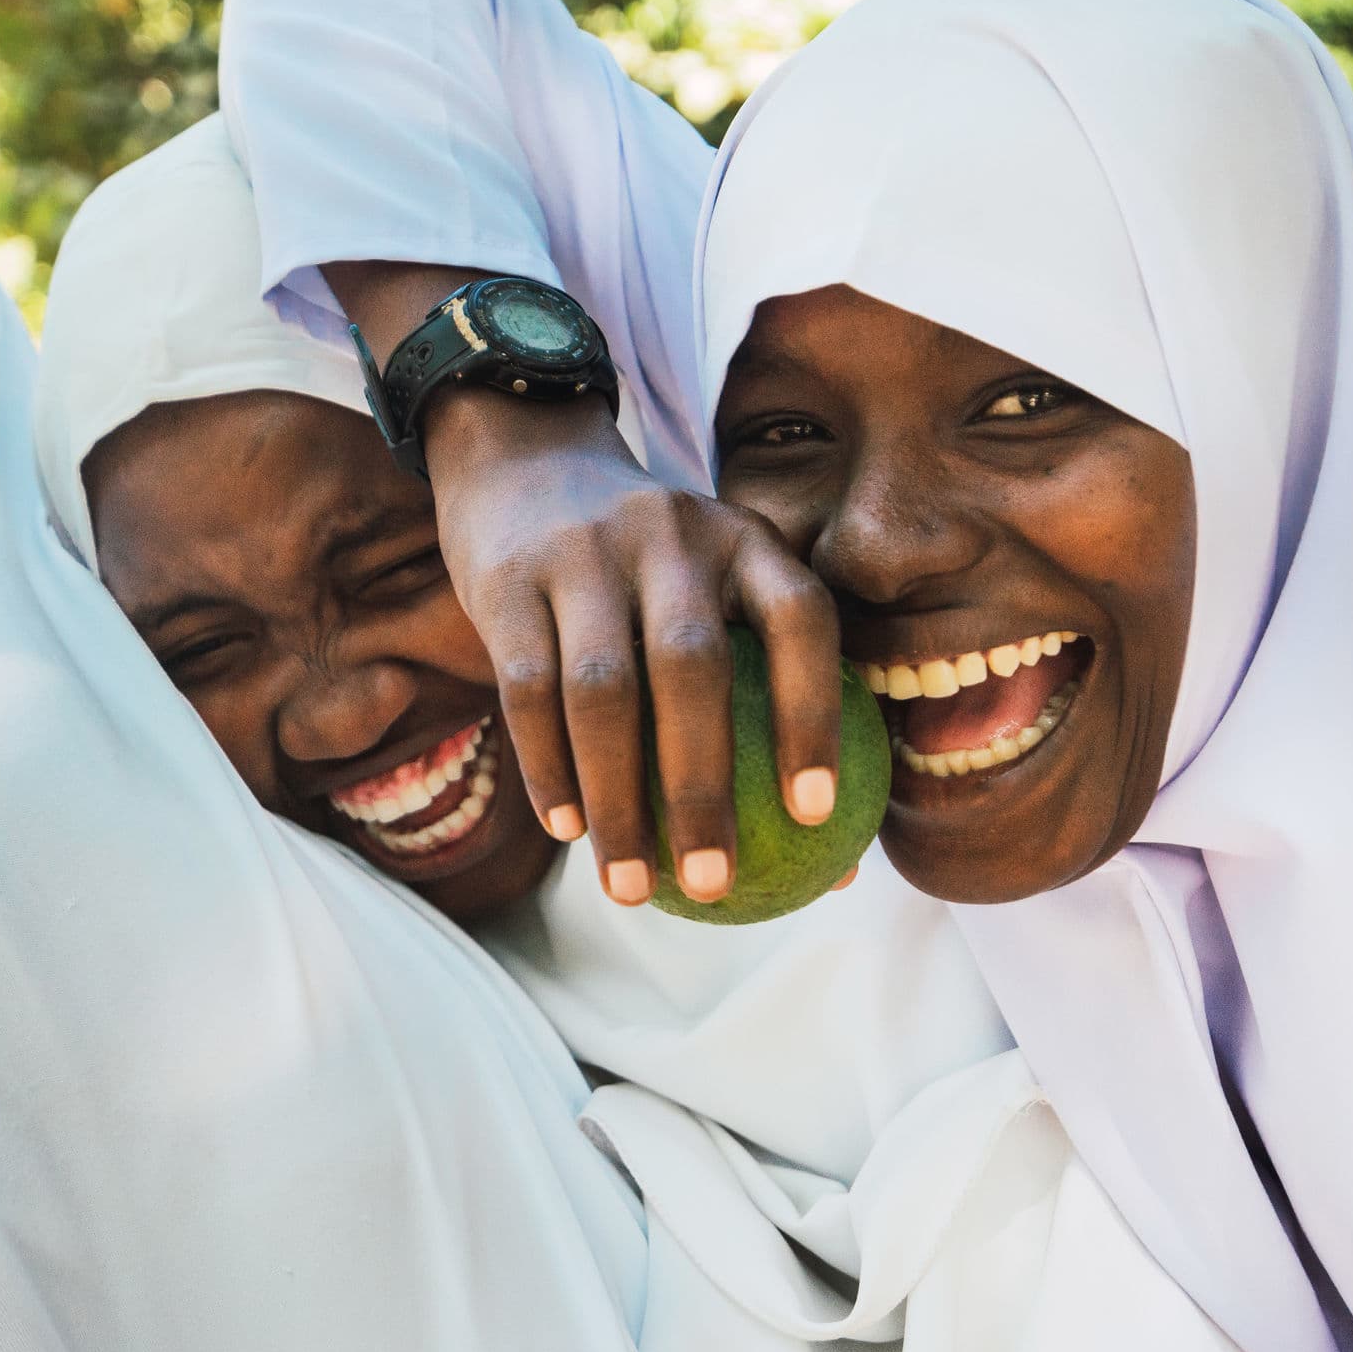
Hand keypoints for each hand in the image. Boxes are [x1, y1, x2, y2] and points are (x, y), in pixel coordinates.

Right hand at [327, 262, 846, 907]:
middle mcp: (671, 535)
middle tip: (715, 883)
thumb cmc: (653, 569)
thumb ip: (770, 694)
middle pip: (690, 668)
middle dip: (702, 787)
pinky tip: (569, 831)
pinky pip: (529, 691)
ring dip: (616, 800)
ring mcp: (584, 552)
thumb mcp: (720, 585)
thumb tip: (841, 865)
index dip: (814, 714)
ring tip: (632, 888)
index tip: (817, 814)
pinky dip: (549, 768)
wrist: (528, 463)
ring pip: (601, 691)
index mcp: (744, 538)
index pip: (798, 619)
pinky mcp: (511, 580)